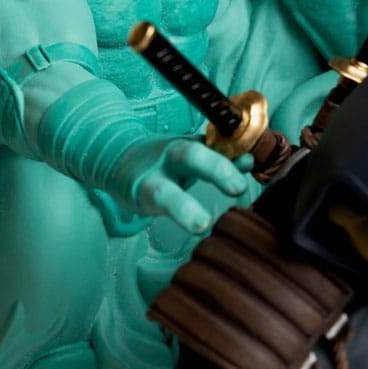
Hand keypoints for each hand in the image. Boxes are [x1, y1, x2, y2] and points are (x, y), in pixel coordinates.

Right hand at [117, 136, 250, 233]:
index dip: (234, 153)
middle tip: (238, 188)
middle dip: (216, 169)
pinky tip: (195, 225)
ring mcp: (150, 178)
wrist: (116, 156)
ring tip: (201, 224)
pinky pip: (157, 207)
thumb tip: (249, 161)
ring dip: (184, 208)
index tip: (251, 162)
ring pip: (165, 192)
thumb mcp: (189, 153)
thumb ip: (219, 158)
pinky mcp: (138, 197)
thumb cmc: (161, 159)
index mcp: (187, 143)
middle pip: (191, 155)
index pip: (215, 143)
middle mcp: (168, 156)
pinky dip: (177, 215)